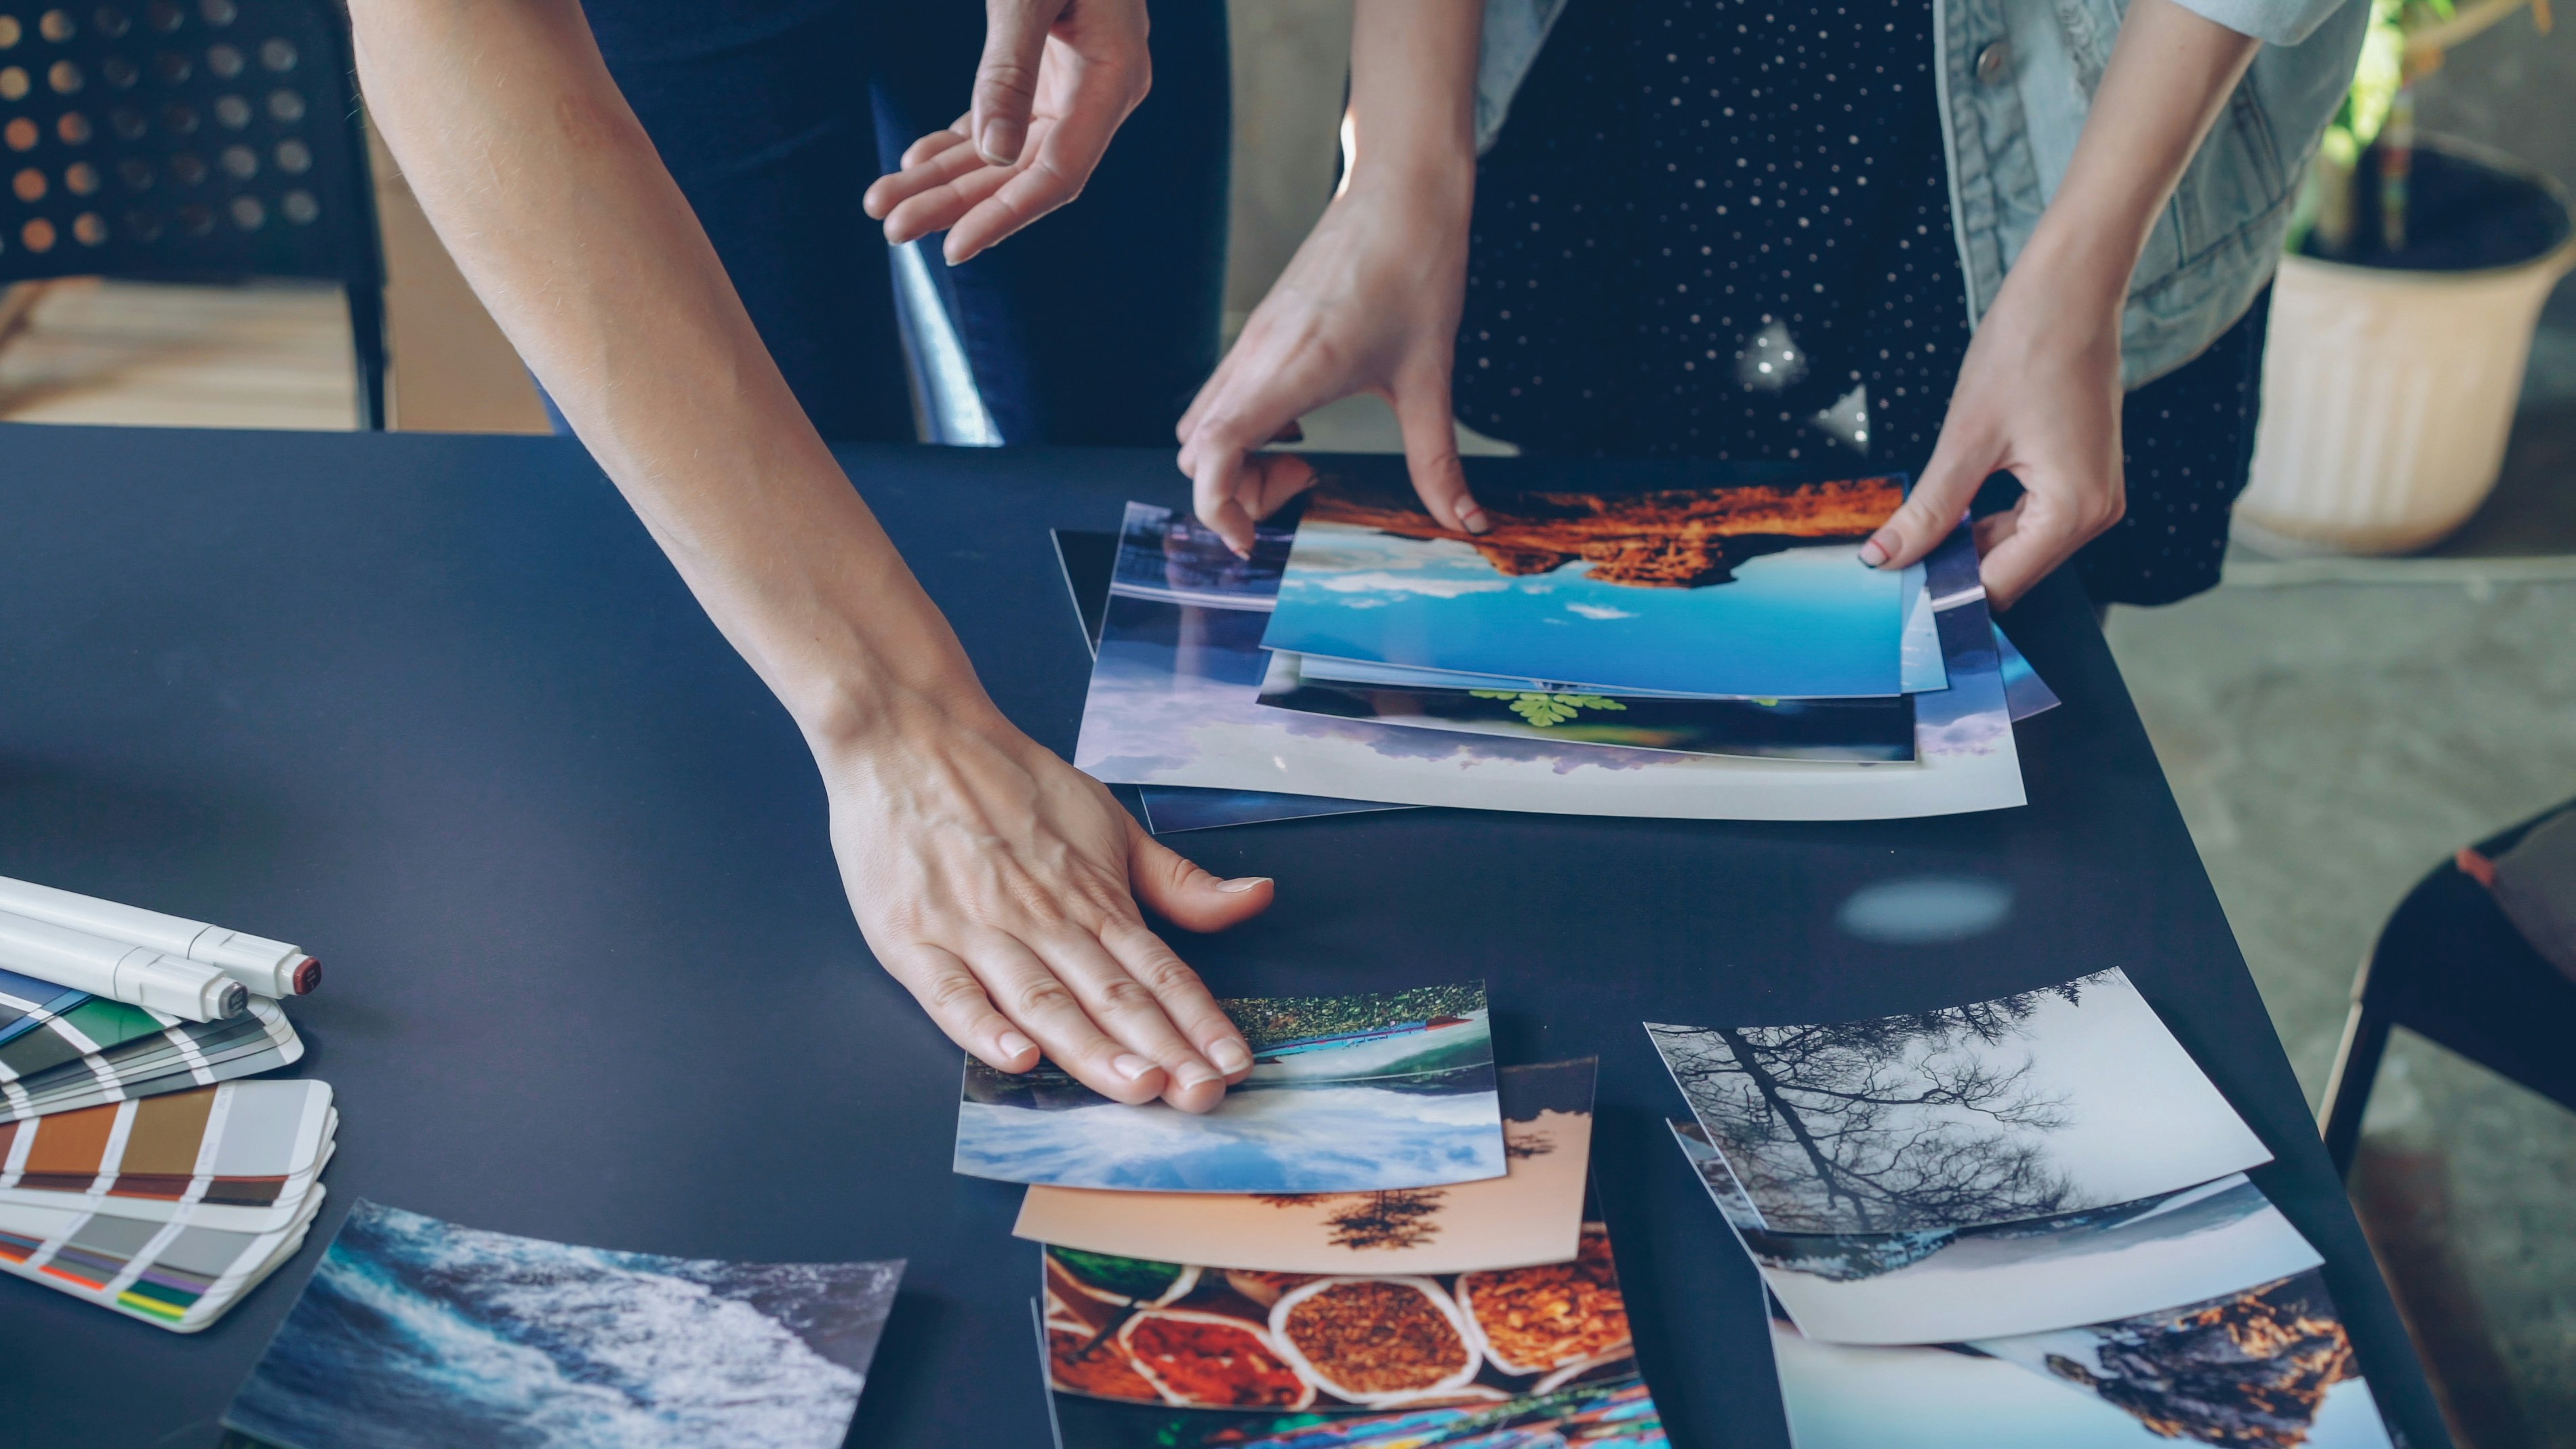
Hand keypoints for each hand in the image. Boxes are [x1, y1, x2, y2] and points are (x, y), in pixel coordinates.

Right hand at [822, 693, 1272, 1111]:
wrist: (911, 732)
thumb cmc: (1009, 781)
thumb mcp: (1110, 821)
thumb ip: (1178, 879)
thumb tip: (1257, 898)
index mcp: (1093, 897)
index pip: (1158, 971)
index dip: (1200, 1022)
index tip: (1233, 1064)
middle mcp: (1043, 919)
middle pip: (1112, 997)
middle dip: (1162, 1051)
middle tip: (1202, 1095)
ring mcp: (977, 930)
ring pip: (1045, 1002)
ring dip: (1092, 1049)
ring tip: (1137, 1087)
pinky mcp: (913, 938)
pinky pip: (951, 992)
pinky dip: (983, 1026)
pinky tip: (1017, 1058)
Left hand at [862, 0, 1149, 264]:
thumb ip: (1008, 68)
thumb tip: (988, 154)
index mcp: (1113, 77)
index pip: (1059, 173)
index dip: (1005, 215)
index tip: (952, 248)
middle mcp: (1099, 93)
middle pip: (1022, 172)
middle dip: (954, 202)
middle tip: (890, 229)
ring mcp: (1073, 83)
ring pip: (1005, 152)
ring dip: (944, 179)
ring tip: (883, 204)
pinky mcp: (1048, 70)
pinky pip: (1001, 122)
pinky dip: (957, 143)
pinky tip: (913, 162)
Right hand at [1177, 178, 1485, 554]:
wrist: (1403, 190)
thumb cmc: (1416, 270)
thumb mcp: (1431, 378)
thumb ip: (1438, 462)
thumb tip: (1466, 522)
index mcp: (1291, 372)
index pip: (1210, 455)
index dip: (1217, 509)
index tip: (1254, 538)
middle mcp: (1257, 358)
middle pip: (1196, 450)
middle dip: (1234, 489)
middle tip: (1303, 483)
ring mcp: (1252, 341)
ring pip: (1202, 422)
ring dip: (1236, 458)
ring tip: (1302, 458)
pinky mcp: (1262, 328)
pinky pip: (1224, 394)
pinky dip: (1244, 427)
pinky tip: (1300, 421)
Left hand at [1860, 244, 2126, 608]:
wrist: (2071, 290)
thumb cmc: (2027, 350)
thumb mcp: (1965, 440)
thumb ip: (1928, 510)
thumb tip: (1884, 558)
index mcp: (2074, 511)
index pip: (2001, 584)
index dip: (1946, 595)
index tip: (1895, 597)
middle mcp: (2095, 513)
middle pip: (2012, 571)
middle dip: (1955, 570)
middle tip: (1892, 564)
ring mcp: (2094, 494)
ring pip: (2018, 546)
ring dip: (1969, 543)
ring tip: (1914, 533)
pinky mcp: (2082, 475)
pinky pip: (2030, 518)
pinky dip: (1989, 519)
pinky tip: (1951, 507)